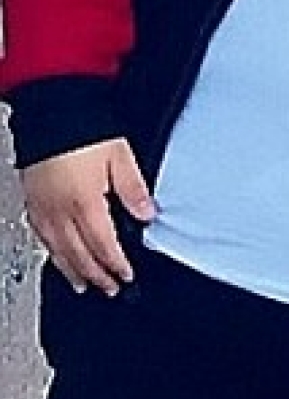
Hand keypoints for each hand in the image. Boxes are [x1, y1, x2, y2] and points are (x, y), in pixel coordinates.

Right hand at [21, 137, 155, 294]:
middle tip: (109, 288)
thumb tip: (147, 214)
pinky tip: (57, 255)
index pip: (104, 246)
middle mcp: (61, 211)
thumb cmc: (83, 129)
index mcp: (85, 203)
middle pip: (80, 255)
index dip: (116, 265)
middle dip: (97, 275)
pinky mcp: (32, 200)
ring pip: (57, 251)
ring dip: (72, 271)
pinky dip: (52, 252)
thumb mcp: (120, 155)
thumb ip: (134, 188)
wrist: (50, 109)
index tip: (126, 275)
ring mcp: (43, 207)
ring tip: (83, 284)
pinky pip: (41, 236)